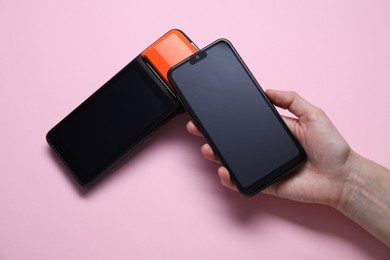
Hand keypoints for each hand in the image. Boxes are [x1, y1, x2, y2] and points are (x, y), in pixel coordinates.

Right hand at [187, 89, 353, 206]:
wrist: (341, 177)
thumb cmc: (331, 146)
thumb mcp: (313, 114)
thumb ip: (291, 99)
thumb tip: (267, 90)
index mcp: (273, 130)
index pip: (245, 122)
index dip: (227, 117)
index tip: (212, 110)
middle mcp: (265, 147)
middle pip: (233, 141)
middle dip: (212, 134)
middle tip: (198, 127)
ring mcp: (263, 166)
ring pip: (233, 160)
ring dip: (216, 154)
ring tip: (207, 148)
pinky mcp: (265, 183)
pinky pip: (243, 182)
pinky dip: (229, 179)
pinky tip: (223, 170)